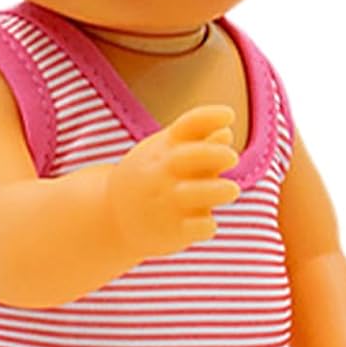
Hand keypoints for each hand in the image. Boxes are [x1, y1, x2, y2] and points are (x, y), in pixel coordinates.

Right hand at [108, 105, 238, 259]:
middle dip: (215, 153)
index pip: (189, 124)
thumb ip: (198, 143)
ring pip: (196, 193)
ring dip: (218, 190)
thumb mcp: (166, 153)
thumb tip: (227, 133)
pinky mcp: (172, 231)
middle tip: (233, 158)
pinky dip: (206, 225)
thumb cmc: (152, 177)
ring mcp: (167, 202)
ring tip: (232, 190)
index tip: (229, 115)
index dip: (210, 116)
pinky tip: (208, 223)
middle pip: (190, 156)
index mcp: (165, 148)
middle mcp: (164, 172)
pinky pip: (196, 228)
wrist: (112, 216)